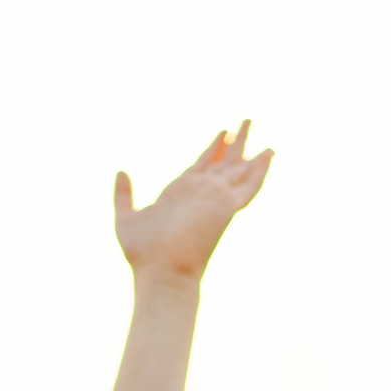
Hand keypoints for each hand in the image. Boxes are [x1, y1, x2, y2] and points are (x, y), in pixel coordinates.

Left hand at [114, 122, 272, 281]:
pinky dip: (260, 171)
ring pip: (237, 167)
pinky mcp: (227, 207)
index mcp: (180, 194)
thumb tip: (121, 171)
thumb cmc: (141, 254)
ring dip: (247, 145)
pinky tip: (269, 155)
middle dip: (235, 141)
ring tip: (254, 123)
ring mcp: (215, 199)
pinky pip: (250, 186)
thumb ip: (123, 194)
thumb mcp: (126, 218)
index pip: (202, 165)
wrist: (160, 272)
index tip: (223, 132)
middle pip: (223, 161)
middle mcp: (200, 194)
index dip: (213, 148)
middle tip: (246, 119)